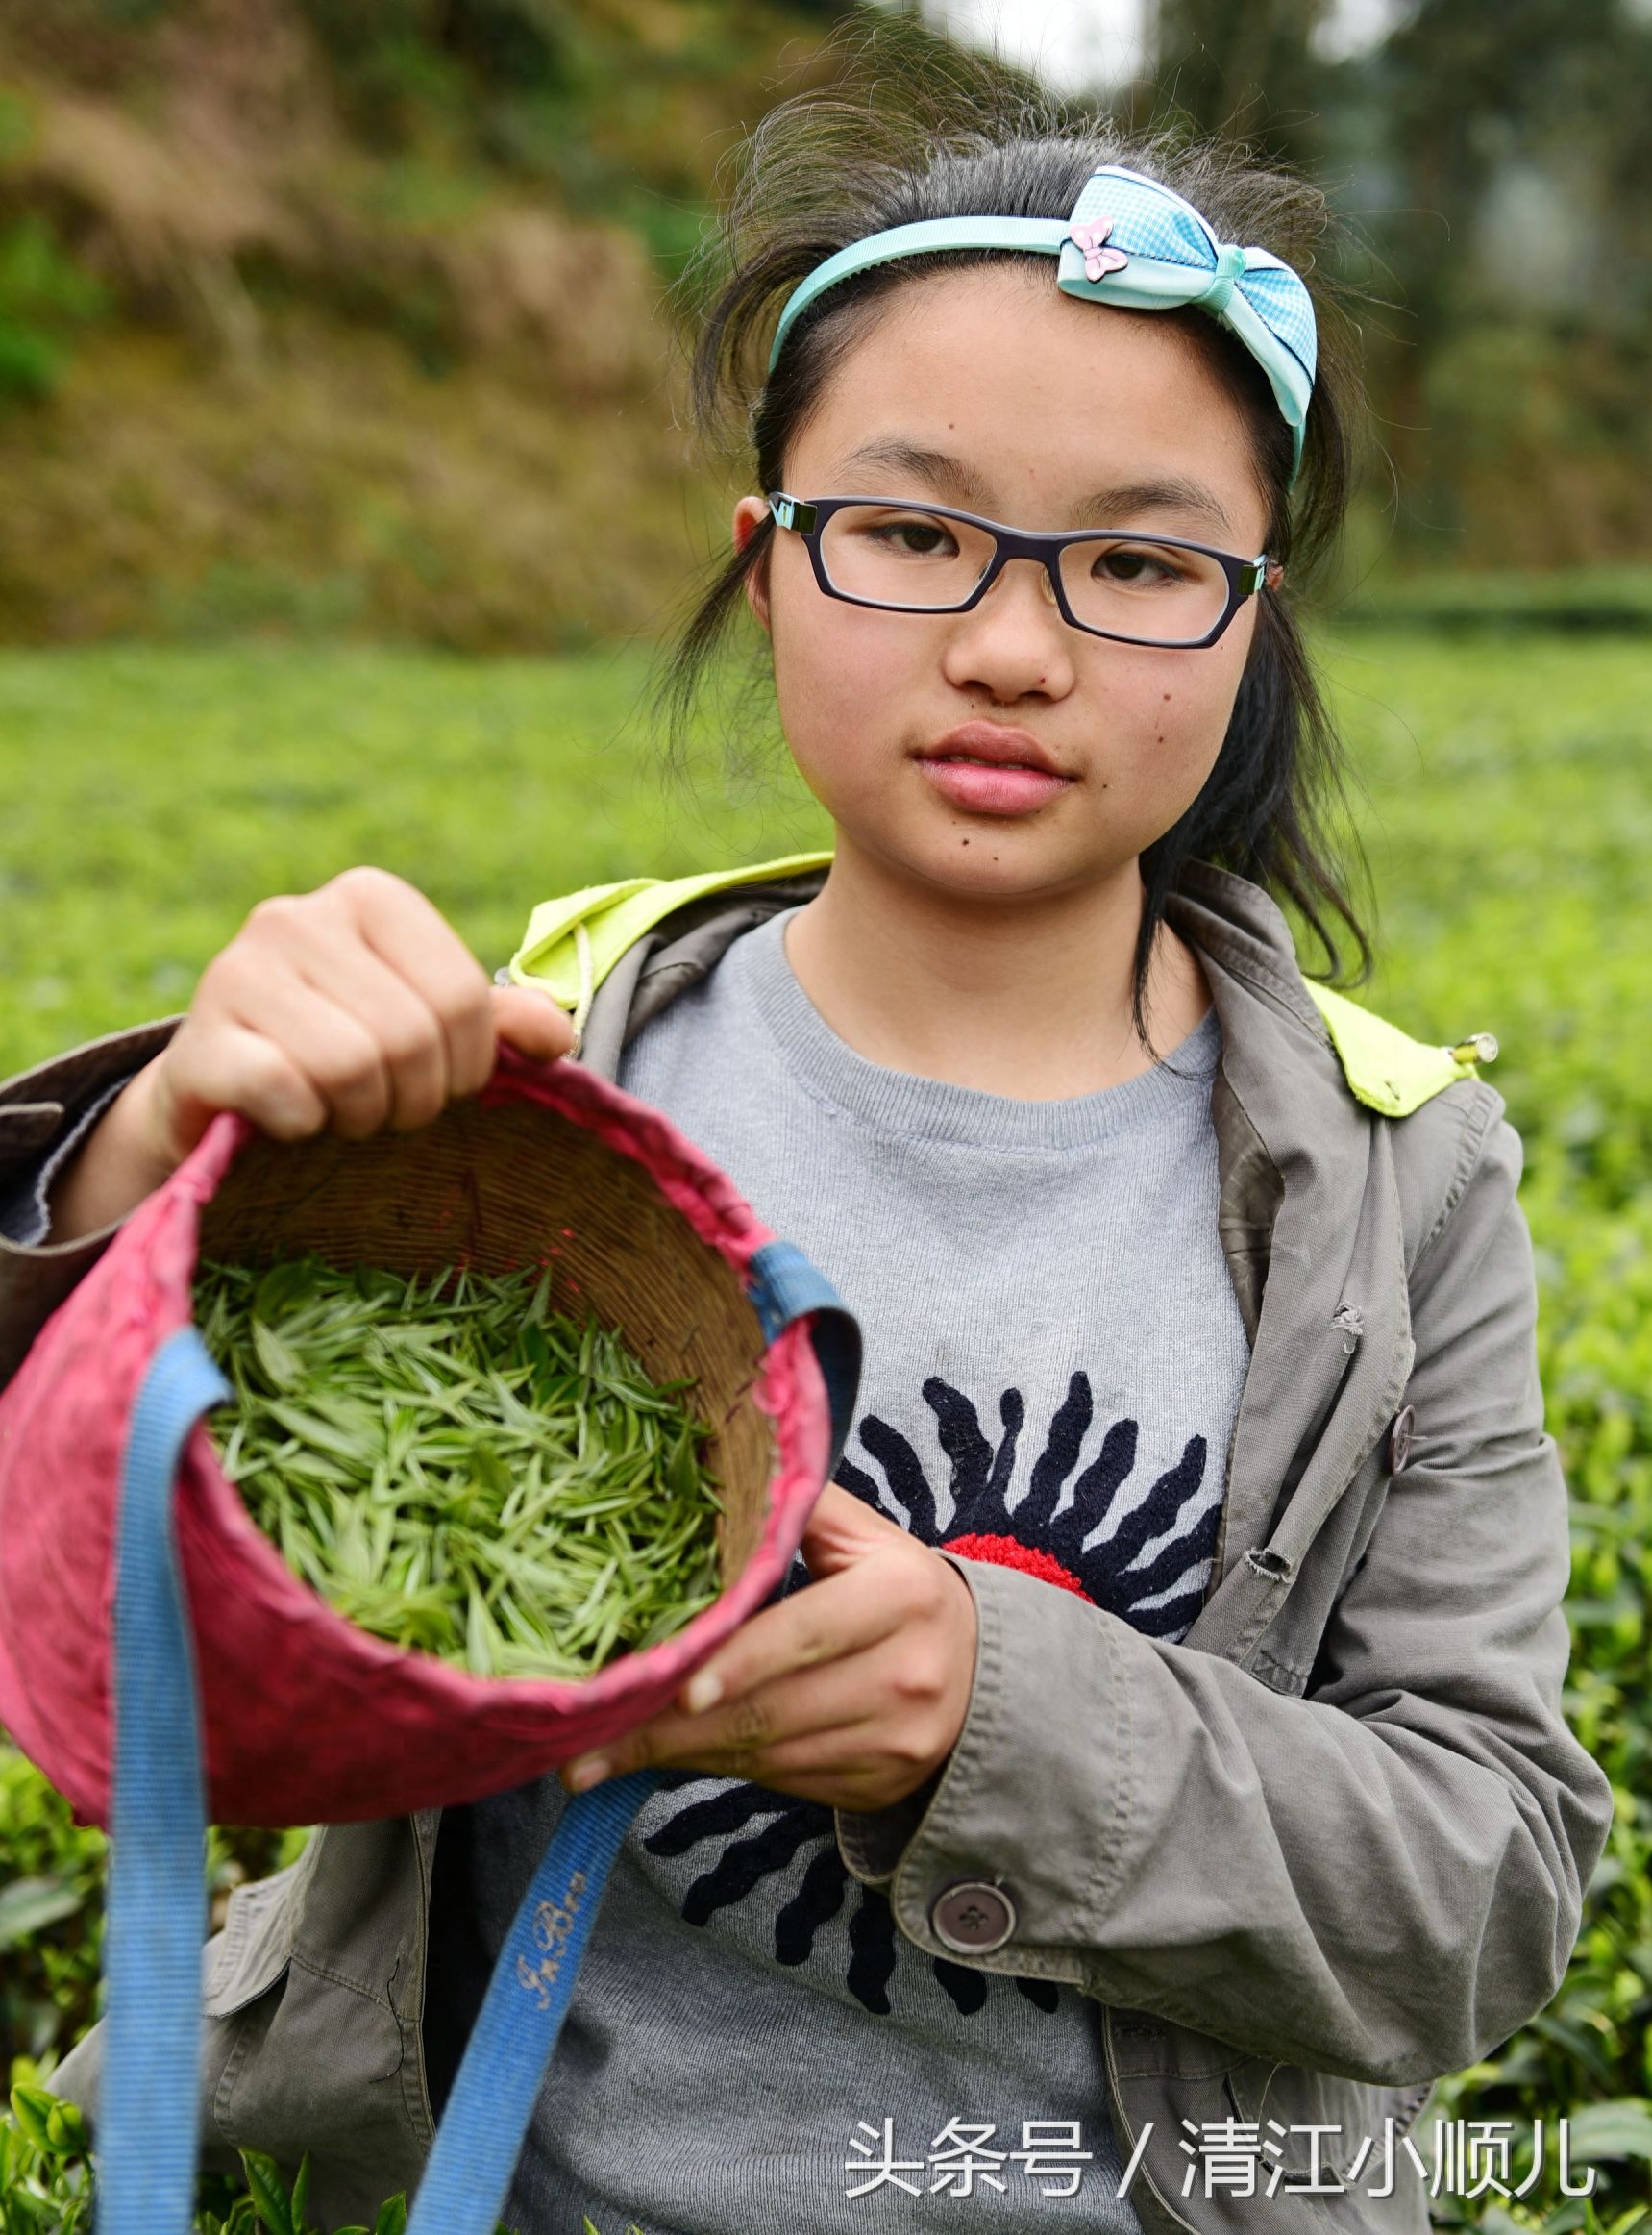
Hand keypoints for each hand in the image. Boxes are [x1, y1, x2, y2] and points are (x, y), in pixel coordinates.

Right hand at [49, 866, 572, 1238]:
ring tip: (338, 1112)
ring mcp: (236, 970)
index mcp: (370, 897)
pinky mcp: (197, 1040)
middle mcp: (297, 915)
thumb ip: (495, 1022)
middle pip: (411, 1036)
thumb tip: (558, 1038)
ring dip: (358, 1116)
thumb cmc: (342, 1052)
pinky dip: (301, 1125)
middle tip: (385, 1110)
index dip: (467, 1065)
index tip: (440, 1084)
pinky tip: (289, 1120)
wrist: (222, 1096)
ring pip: (351, 1067)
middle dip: (414, 1099)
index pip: (463, 996)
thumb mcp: (429, 1026)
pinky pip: (282, 1090)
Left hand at [558, 1483, 979, 1814]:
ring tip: (601, 1755)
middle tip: (588, 1739)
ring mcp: (897, 1740)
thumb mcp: (862, 1535)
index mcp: (900, 1593)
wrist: (980, 1669)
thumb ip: (795, 1506)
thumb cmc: (895, 1586)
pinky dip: (720, 1770)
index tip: (670, 1687)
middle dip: (671, 1729)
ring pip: (768, 1756)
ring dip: (680, 1757)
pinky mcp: (879, 1785)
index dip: (736, 1662)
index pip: (805, 1631)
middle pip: (773, 1708)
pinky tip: (666, 1760)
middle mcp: (907, 1672)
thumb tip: (704, 1471)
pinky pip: (782, 1782)